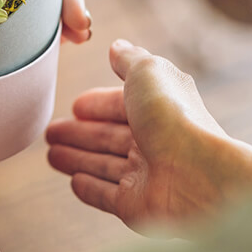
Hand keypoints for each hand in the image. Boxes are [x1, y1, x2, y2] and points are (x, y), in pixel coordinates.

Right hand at [45, 39, 251, 233]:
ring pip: (103, 164)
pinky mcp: (135, 205)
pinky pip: (107, 195)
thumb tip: (117, 46)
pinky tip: (74, 183)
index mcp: (158, 109)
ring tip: (51, 154)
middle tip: (51, 131)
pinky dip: (89, 188)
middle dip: (79, 132)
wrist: (199, 175)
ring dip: (76, 158)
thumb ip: (129, 59)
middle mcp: (153, 142)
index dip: (97, 104)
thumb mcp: (147, 72)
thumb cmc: (175, 117)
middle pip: (107, 136)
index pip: (120, 105)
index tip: (75, 106)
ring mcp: (144, 175)